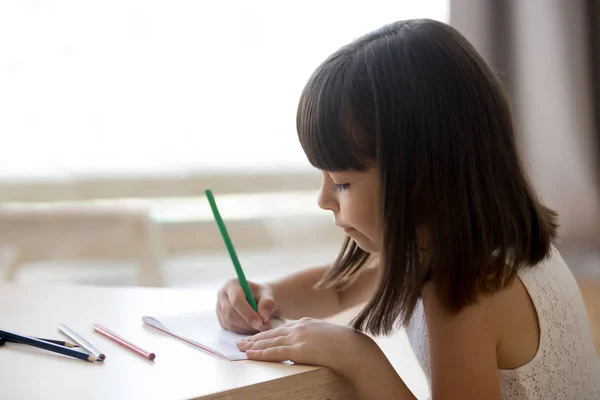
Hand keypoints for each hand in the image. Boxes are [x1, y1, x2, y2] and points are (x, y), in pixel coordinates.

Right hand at [216, 279, 277, 333]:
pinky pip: (230, 329)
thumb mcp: (267, 296)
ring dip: (246, 329)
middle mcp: (222, 295)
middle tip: (263, 327)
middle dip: (247, 324)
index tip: (260, 323)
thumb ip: (267, 304)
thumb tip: (263, 318)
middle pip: (230, 314)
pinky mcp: (221, 319)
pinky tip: (253, 327)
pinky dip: (243, 331)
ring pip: (230, 323)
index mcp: (232, 285)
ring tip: (261, 327)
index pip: (236, 301)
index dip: (248, 314)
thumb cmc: (261, 295)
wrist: (257, 299)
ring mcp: (219, 308)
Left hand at [235, 317, 374, 378]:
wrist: (353, 349)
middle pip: (271, 333)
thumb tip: (308, 347)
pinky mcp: (297, 350)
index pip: (281, 328)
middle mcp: (299, 327)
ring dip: (252, 345)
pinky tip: (250, 355)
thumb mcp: (327, 335)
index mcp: (306, 323)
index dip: (266, 332)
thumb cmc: (345, 345)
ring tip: (240, 348)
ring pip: (269, 341)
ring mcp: (297, 338)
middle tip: (240, 340)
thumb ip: (314, 338)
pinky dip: (260, 353)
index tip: (256, 335)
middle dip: (254, 337)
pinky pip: (274, 352)